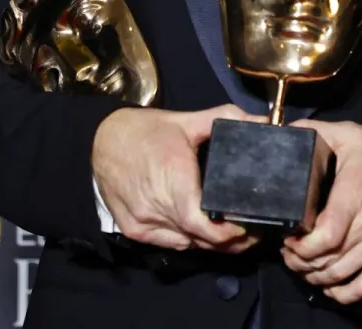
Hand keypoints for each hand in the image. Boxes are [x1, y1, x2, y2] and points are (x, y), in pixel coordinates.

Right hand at [91, 104, 262, 252]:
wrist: (100, 140)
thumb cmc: (145, 131)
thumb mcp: (186, 120)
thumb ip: (226, 118)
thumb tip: (262, 120)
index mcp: (173, 178)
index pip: (203, 224)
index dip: (227, 233)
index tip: (247, 227)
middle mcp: (157, 205)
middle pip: (199, 238)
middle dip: (227, 239)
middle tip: (248, 231)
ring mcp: (143, 221)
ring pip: (185, 243)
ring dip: (207, 242)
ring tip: (228, 232)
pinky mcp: (134, 230)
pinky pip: (169, 243)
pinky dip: (186, 239)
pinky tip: (197, 229)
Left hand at [281, 121, 361, 303]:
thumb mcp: (353, 134)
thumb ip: (317, 132)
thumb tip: (286, 133)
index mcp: (355, 195)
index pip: (324, 237)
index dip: (300, 246)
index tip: (288, 238)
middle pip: (327, 260)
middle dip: (300, 262)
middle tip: (289, 252)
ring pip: (342, 275)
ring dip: (316, 276)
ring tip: (303, 266)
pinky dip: (344, 293)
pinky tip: (329, 287)